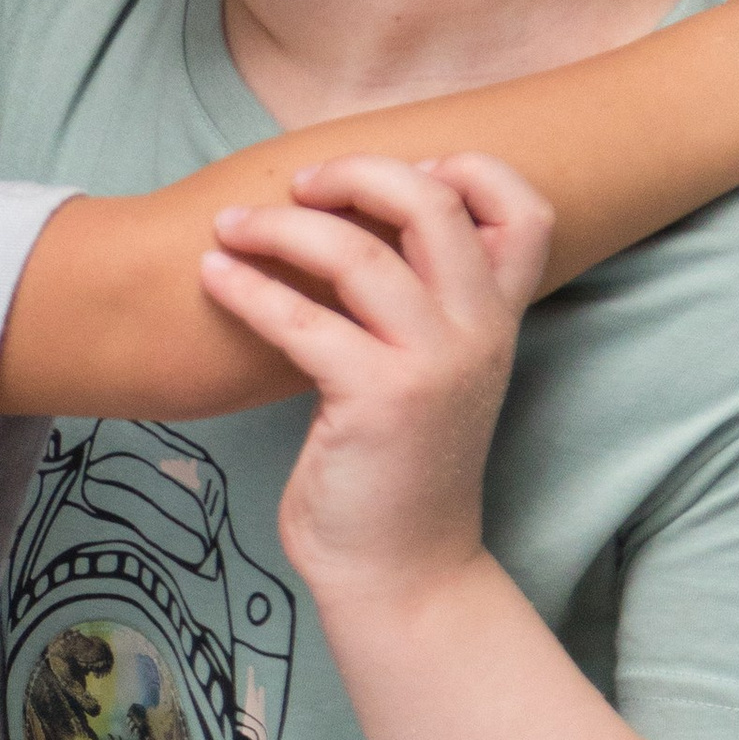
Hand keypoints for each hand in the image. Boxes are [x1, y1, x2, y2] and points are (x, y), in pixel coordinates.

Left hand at [200, 153, 555, 602]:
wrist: (403, 573)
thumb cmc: (399, 469)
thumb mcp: (433, 375)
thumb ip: (419, 309)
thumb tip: (353, 226)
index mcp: (498, 321)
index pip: (525, 214)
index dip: (473, 170)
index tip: (407, 166)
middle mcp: (478, 332)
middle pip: (434, 204)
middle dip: (358, 174)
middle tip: (301, 184)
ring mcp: (432, 365)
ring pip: (359, 253)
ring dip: (280, 227)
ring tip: (230, 227)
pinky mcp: (378, 400)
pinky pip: (302, 319)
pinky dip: (248, 289)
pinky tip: (214, 279)